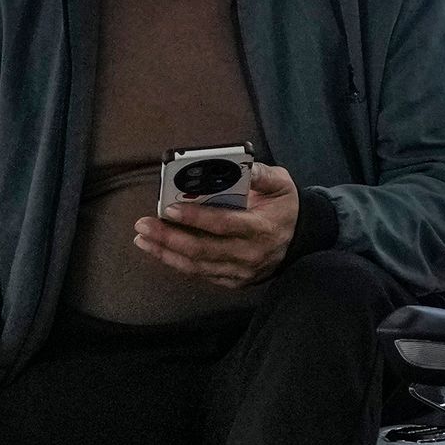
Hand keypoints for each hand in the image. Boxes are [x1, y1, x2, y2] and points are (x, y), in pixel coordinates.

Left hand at [136, 161, 299, 291]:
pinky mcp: (235, 281)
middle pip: (202, 249)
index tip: (168, 208)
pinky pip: (201, 274)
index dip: (194, 217)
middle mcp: (250, 254)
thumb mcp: (281, 184)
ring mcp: (241, 271)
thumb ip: (260, 174)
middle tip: (142, 224)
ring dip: (165, 253)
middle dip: (168, 237)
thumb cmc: (285, 207)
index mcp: (260, 228)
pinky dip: (178, 263)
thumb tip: (239, 164)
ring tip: (142, 239)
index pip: (223, 225)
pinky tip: (161, 251)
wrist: (302, 239)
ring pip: (196, 266)